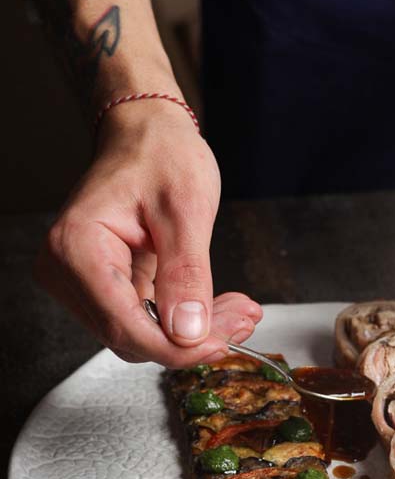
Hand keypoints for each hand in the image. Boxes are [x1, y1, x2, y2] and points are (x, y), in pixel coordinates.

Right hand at [35, 99, 261, 365]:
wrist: (147, 131)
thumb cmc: (160, 153)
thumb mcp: (186, 209)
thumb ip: (186, 274)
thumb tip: (188, 332)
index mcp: (78, 247)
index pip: (124, 325)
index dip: (176, 347)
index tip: (222, 343)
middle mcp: (67, 269)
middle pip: (132, 335)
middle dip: (191, 337)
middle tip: (244, 319)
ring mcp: (82, 280)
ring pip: (141, 333)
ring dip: (192, 330)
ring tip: (239, 310)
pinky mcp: (102, 284)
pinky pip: (143, 318)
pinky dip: (183, 317)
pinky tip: (219, 306)